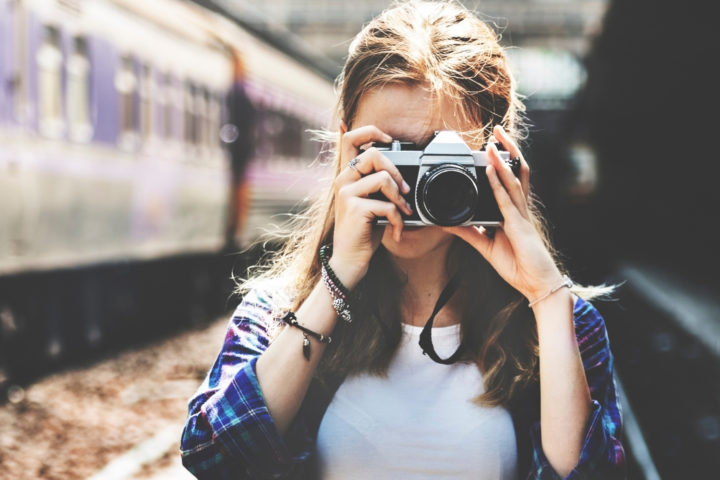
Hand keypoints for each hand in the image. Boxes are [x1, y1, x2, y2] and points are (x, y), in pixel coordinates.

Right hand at [330, 123, 411, 287]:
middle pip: (373, 153)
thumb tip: (398, 171)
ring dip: (400, 197)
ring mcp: (346, 194)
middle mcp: (342, 180)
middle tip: (404, 190)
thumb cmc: (364, 231)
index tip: (388, 140)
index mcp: (346, 175)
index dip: (370, 131)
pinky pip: (387, 205)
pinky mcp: (354, 209)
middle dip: (396, 170)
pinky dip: (398, 220)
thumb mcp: (371, 202)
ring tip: (403, 212)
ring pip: (383, 178)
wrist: (349, 260)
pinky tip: (396, 231)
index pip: (349, 138)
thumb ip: (379, 184)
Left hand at [443, 125, 562, 299]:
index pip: (511, 179)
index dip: (504, 161)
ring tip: (492, 142)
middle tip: (498, 130)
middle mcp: (520, 209)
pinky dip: (498, 183)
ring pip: (513, 180)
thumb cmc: (519, 266)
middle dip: (508, 150)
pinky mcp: (519, 225)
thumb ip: (468, 233)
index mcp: (514, 212)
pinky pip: (507, 200)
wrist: (537, 284)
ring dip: (502, 159)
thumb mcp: (486, 246)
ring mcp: (521, 215)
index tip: (493, 145)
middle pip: (517, 171)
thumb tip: (448, 222)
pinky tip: (491, 170)